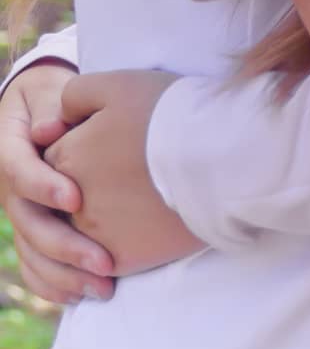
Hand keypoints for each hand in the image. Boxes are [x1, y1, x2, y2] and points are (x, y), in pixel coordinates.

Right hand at [0, 60, 114, 303]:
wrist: (41, 109)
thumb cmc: (52, 97)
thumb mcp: (50, 90)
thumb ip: (52, 109)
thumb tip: (47, 131)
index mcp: (8, 148)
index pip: (20, 171)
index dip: (45, 187)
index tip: (77, 200)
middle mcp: (8, 188)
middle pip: (28, 223)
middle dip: (65, 246)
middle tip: (104, 262)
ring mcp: (18, 213)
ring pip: (31, 252)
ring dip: (65, 275)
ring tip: (103, 288)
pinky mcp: (31, 230)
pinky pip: (33, 264)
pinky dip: (53, 284)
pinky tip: (81, 296)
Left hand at [43, 71, 206, 277]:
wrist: (216, 156)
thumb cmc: (167, 113)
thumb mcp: (117, 85)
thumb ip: (75, 95)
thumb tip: (56, 119)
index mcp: (66, 159)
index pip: (53, 159)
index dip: (80, 149)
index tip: (109, 144)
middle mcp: (70, 203)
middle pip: (65, 200)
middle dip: (86, 189)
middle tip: (124, 174)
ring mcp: (94, 236)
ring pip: (82, 234)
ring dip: (99, 223)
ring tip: (136, 204)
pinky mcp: (121, 260)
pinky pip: (105, 263)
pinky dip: (115, 252)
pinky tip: (141, 232)